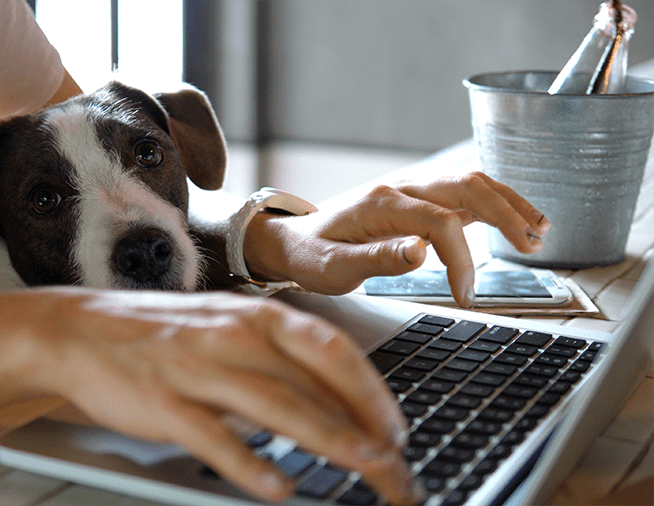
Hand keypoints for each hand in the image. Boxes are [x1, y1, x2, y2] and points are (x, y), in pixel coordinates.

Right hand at [30, 289, 423, 504]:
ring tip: (364, 468)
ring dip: (328, 439)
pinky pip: (214, 435)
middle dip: (365, 426)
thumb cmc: (162, 333)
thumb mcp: (226, 330)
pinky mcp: (163, 401)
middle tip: (396, 467)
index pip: (332, 350)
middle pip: (315, 383)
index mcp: (255, 316)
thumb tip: (335, 401)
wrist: (79, 330)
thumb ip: (277, 360)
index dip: (372, 391)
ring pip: (277, 405)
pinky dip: (249, 463)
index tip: (396, 429)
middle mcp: (234, 336)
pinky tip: (278, 487)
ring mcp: (197, 367)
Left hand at [244, 172, 549, 307]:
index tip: (464, 294)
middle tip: (532, 246)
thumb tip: (420, 252)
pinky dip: (493, 203)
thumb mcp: (332, 268)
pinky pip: (462, 193)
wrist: (293, 240)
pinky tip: (516, 221)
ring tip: (539, 231)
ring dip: (507, 202)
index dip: (461, 259)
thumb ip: (376, 259)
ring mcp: (410, 191)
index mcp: (382, 205)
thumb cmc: (310, 255)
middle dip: (505, 213)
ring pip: (470, 183)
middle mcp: (401, 189)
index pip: (439, 222)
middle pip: (466, 186)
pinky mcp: (416, 201)